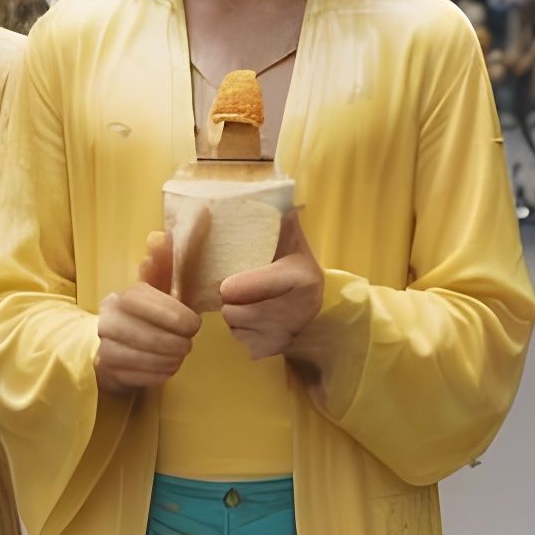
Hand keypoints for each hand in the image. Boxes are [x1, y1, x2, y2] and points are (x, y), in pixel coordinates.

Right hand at [94, 231, 200, 396]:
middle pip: (149, 335)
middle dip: (176, 343)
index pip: (146, 302)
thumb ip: (162, 264)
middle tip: (188, 344)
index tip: (194, 325)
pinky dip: (159, 373)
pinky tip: (166, 366)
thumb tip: (163, 235)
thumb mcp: (156, 288)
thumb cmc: (145, 315)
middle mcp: (108, 320)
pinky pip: (140, 377)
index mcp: (123, 298)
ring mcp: (105, 347)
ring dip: (170, 359)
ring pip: (146, 358)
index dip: (175, 315)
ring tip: (178, 354)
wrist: (114, 344)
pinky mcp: (108, 371)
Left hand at [219, 208, 322, 359]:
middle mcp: (306, 307)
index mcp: (304, 274)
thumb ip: (278, 209)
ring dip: (233, 316)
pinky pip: (246, 346)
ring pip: (239, 331)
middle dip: (229, 302)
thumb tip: (275, 185)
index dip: (235, 287)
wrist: (308, 292)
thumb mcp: (285, 230)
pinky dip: (241, 334)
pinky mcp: (282, 350)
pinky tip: (250, 320)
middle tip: (231, 290)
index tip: (227, 284)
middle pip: (240, 313)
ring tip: (242, 301)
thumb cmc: (285, 253)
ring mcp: (295, 333)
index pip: (256, 288)